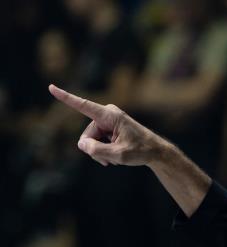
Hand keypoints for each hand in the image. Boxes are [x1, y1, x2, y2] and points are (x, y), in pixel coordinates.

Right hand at [48, 84, 167, 167]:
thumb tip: (82, 144)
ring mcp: (107, 122)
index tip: (51, 87)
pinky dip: (103, 152)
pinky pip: (96, 142)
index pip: (84, 106)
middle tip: (111, 159)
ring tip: (115, 159)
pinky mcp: (108, 129)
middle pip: (87, 136)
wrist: (156, 152)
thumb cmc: (141, 151)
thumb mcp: (119, 155)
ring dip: (100, 153)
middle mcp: (107, 115)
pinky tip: (113, 158)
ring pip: (91, 141)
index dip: (66, 98)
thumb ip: (98, 150)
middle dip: (95, 150)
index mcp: (110, 116)